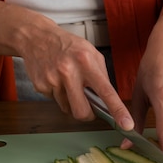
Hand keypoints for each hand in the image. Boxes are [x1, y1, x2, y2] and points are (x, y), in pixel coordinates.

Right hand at [0, 0, 133, 129]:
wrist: (36, 37)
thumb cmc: (68, 45)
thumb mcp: (91, 53)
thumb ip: (102, 76)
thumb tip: (109, 100)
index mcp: (86, 61)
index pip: (105, 91)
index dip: (117, 110)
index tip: (126, 125)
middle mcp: (68, 71)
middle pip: (82, 111)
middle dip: (88, 115)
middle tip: (89, 107)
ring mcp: (52, 80)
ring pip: (68, 108)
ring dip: (72, 102)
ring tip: (68, 82)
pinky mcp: (40, 86)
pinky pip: (56, 101)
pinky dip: (59, 95)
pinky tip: (56, 80)